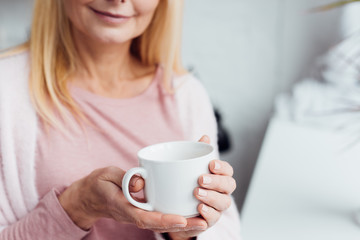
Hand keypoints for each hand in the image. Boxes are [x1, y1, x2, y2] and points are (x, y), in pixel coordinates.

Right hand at [58, 166, 191, 231]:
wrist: (90, 197)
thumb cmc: (99, 183)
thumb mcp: (107, 175)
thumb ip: (124, 178)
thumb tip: (141, 184)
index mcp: (123, 207)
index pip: (145, 218)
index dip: (164, 220)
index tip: (182, 219)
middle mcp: (134, 214)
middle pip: (159, 226)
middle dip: (181, 227)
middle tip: (202, 223)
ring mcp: (139, 215)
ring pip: (163, 224)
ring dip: (183, 226)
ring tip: (203, 222)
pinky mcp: (143, 211)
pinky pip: (161, 218)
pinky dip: (176, 218)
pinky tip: (191, 214)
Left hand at [168, 135, 236, 239]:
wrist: (176, 208)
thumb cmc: (187, 183)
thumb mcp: (189, 166)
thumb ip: (198, 152)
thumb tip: (205, 137)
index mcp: (219, 177)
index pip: (228, 170)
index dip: (223, 167)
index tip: (211, 164)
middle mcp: (222, 192)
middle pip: (229, 186)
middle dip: (217, 182)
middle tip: (201, 179)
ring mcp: (217, 207)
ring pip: (224, 203)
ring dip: (212, 198)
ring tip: (197, 193)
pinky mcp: (208, 221)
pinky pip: (213, 220)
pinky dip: (208, 214)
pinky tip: (199, 208)